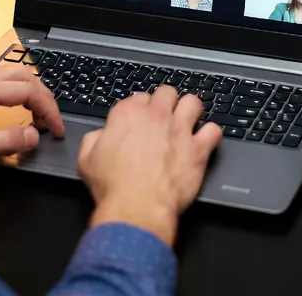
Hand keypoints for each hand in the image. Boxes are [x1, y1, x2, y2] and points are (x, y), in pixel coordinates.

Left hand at [0, 65, 64, 173]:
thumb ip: (4, 143)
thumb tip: (33, 136)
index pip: (28, 91)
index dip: (49, 110)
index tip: (57, 129)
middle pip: (22, 74)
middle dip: (43, 95)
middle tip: (52, 119)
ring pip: (8, 73)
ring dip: (29, 90)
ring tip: (37, 112)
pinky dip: (13, 90)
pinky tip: (11, 107)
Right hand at [77, 86, 221, 245]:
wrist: (135, 209)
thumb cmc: (113, 188)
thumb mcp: (87, 160)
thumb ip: (95, 139)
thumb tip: (102, 135)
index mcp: (127, 115)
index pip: (140, 96)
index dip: (141, 108)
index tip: (142, 119)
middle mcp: (155, 116)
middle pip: (167, 92)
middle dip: (166, 103)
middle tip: (165, 118)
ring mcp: (179, 130)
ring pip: (193, 102)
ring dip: (190, 111)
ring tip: (187, 123)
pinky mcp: (197, 149)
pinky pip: (213, 130)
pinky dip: (210, 135)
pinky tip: (204, 142)